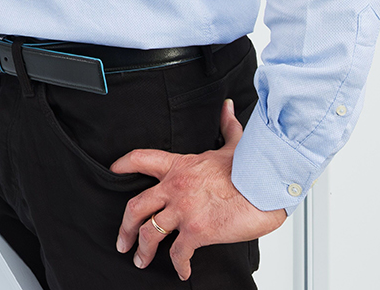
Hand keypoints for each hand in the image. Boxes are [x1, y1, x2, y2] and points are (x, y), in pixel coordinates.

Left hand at [111, 98, 287, 279]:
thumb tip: (226, 108)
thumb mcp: (234, 144)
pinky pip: (178, 252)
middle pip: (135, 206)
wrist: (266, 188)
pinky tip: (182, 272)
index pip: (141, 159)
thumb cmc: (251, 169)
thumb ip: (226, 127)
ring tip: (141, 260)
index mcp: (179, 166)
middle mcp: (175, 188)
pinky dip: (178, 265)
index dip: (123, 164)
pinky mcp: (196, 231)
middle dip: (125, 227)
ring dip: (142, 249)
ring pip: (150, 232)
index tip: (114, 170)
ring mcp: (183, 210)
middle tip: (122, 240)